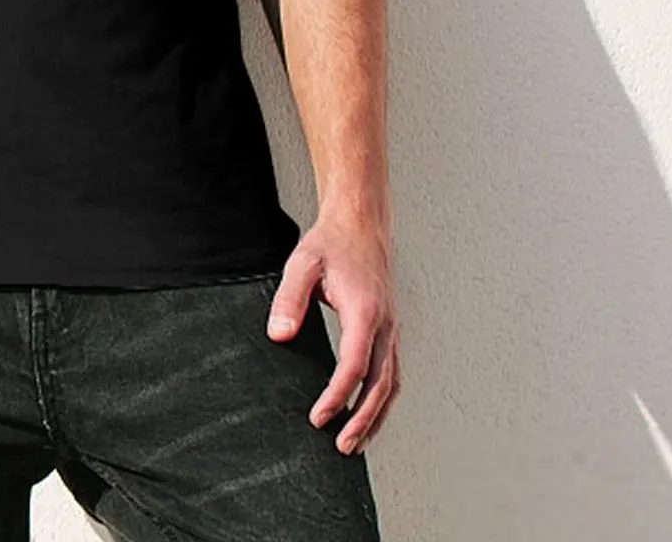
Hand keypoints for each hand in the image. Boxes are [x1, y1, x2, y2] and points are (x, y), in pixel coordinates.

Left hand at [264, 212, 400, 455]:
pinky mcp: (390, 329)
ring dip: (376, 417)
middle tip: (341, 447)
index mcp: (365, 311)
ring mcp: (392, 328)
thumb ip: (289, 300)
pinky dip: (382, 399)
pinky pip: (392, 372)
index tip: (318, 418)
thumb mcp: (302, 263)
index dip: (337, 396)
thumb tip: (279, 336)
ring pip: (392, 384)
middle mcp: (386, 325)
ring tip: (356, 443)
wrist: (361, 223)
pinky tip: (367, 413)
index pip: (355, 366)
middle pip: (381, 385)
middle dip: (362, 420)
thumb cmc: (331, 243)